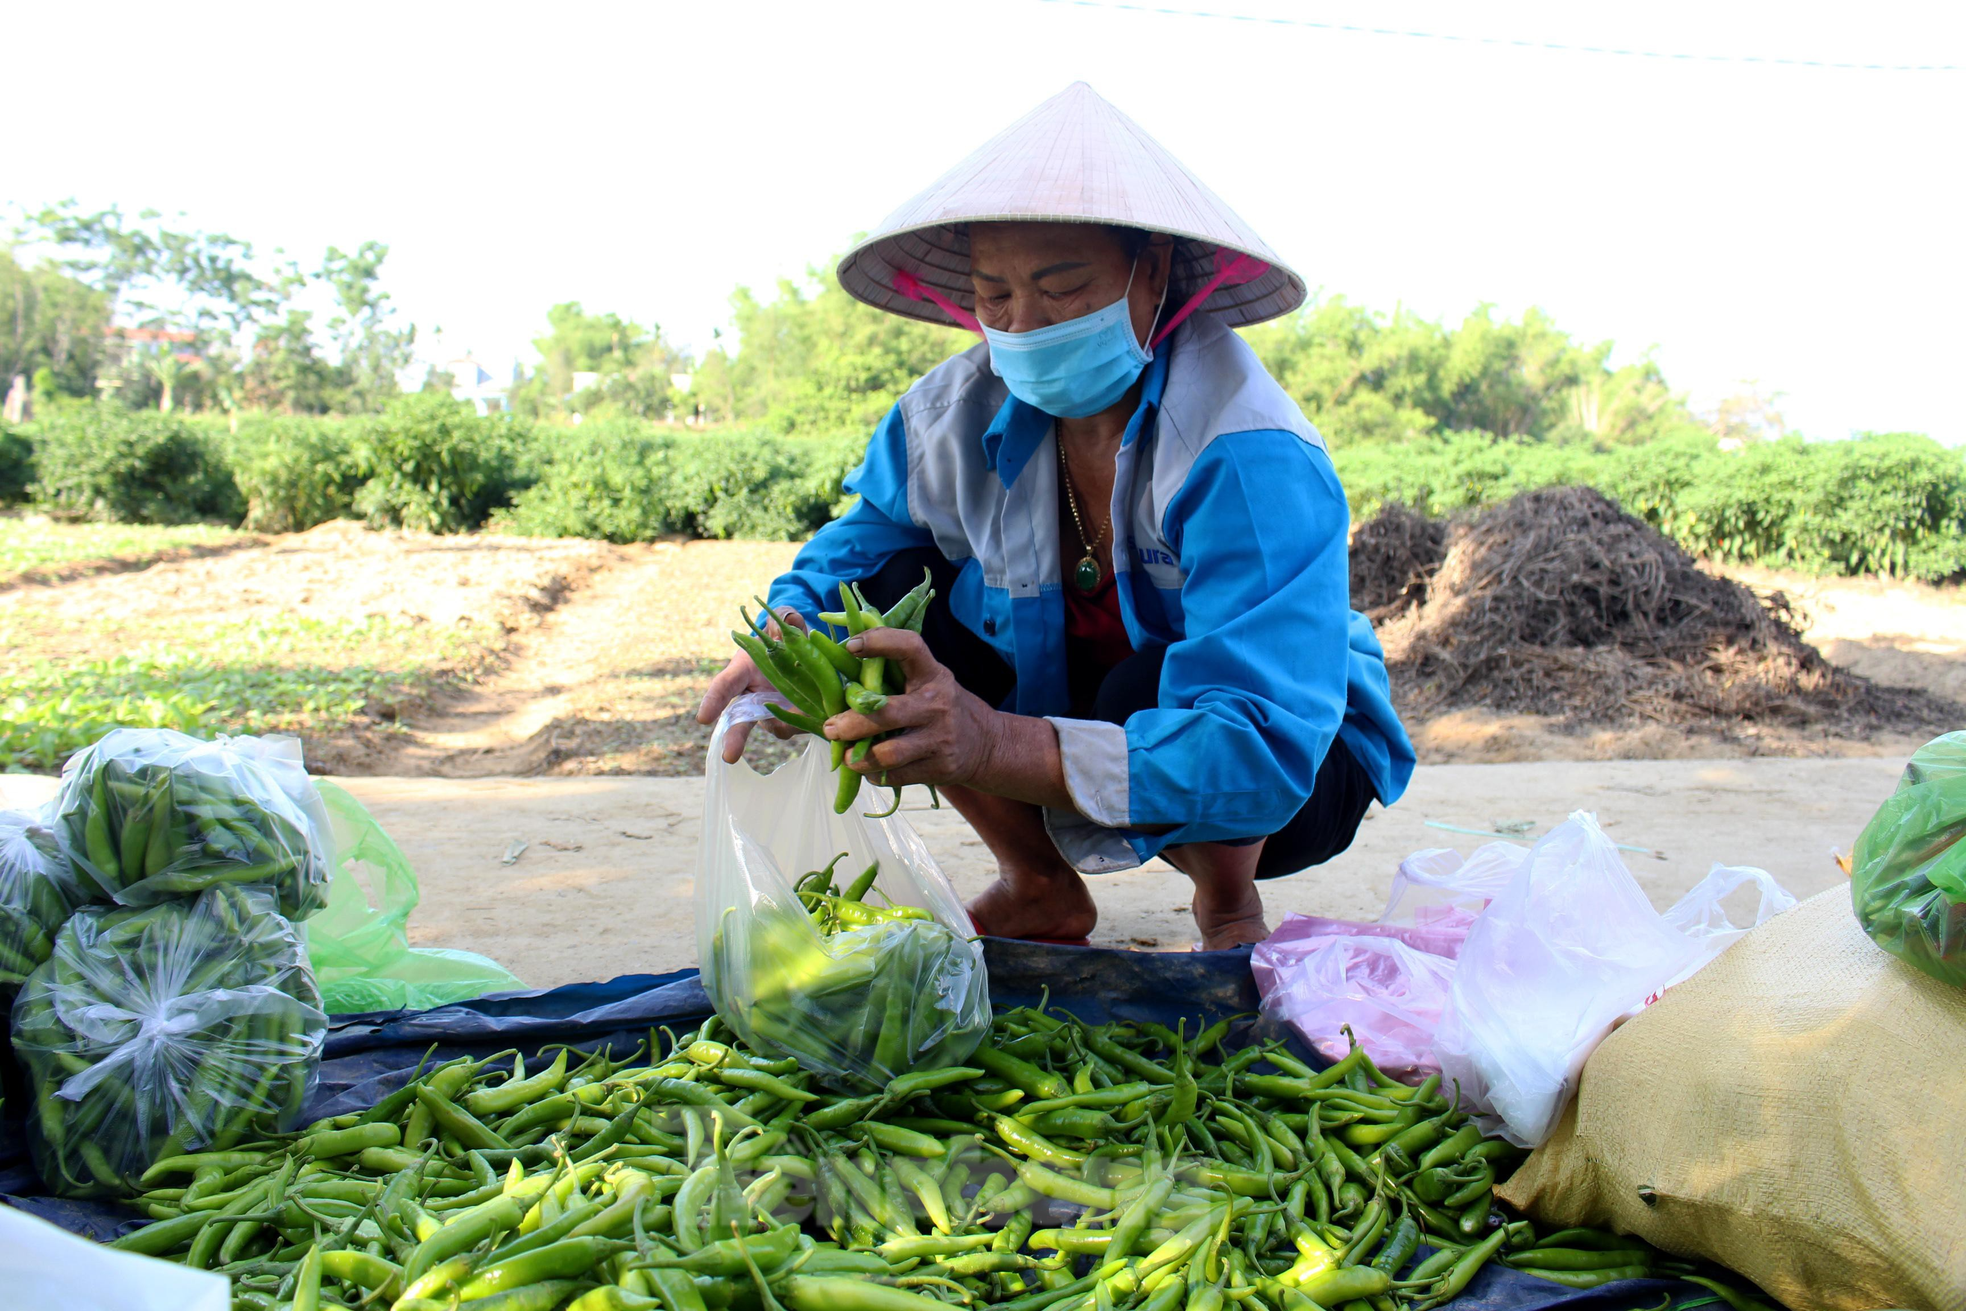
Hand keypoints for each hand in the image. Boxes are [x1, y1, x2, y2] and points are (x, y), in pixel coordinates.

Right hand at [695, 607, 806, 763]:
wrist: (804, 652)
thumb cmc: (785, 636)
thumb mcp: (785, 621)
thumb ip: (785, 617)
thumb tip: (791, 619)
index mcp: (743, 670)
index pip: (725, 686)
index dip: (713, 701)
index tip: (703, 718)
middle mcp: (753, 697)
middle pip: (739, 722)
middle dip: (734, 739)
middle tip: (729, 756)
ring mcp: (773, 711)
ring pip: (774, 726)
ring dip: (786, 722)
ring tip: (804, 709)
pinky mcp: (796, 719)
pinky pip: (799, 727)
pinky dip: (807, 721)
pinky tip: (818, 712)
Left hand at [823, 628, 1001, 787]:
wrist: (986, 744)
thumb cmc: (939, 706)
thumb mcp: (928, 681)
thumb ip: (894, 676)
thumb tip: (836, 672)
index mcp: (932, 674)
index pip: (910, 647)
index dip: (879, 642)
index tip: (850, 646)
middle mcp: (937, 704)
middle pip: (886, 712)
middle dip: (851, 723)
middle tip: (830, 728)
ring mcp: (940, 738)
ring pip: (889, 753)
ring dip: (859, 758)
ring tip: (845, 757)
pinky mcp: (940, 768)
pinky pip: (897, 775)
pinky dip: (876, 775)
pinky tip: (869, 770)